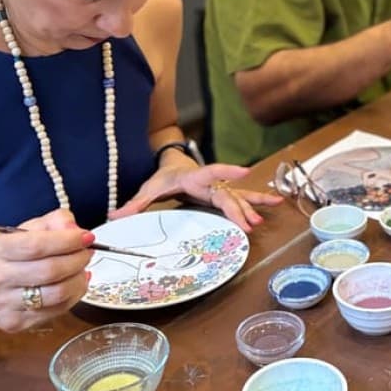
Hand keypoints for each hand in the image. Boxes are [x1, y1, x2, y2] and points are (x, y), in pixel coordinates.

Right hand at [0, 209, 92, 332]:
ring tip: (82, 268)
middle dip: (78, 259)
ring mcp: (4, 304)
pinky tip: (75, 283)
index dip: (68, 241)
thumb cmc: (9, 257)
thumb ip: (54, 221)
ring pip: (58, 293)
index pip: (37, 245)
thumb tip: (75, 229)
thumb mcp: (26, 230)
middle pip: (50, 270)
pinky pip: (58, 309)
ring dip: (79, 278)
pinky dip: (75, 294)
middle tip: (87, 252)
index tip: (86, 237)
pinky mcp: (16, 322)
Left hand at [111, 163, 281, 232]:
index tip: (245, 172)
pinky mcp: (223, 196)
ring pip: (239, 196)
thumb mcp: (149, 188)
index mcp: (193, 178)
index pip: (211, 173)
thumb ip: (134, 204)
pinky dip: (258, 202)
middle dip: (239, 209)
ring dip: (253, 206)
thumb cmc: (163, 178)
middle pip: (227, 194)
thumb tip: (114, 218)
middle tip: (249, 225)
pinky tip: (276, 203)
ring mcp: (219, 189)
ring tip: (266, 214)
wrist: (175, 165)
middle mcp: (210, 183)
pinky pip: (243, 199)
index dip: (227, 172)